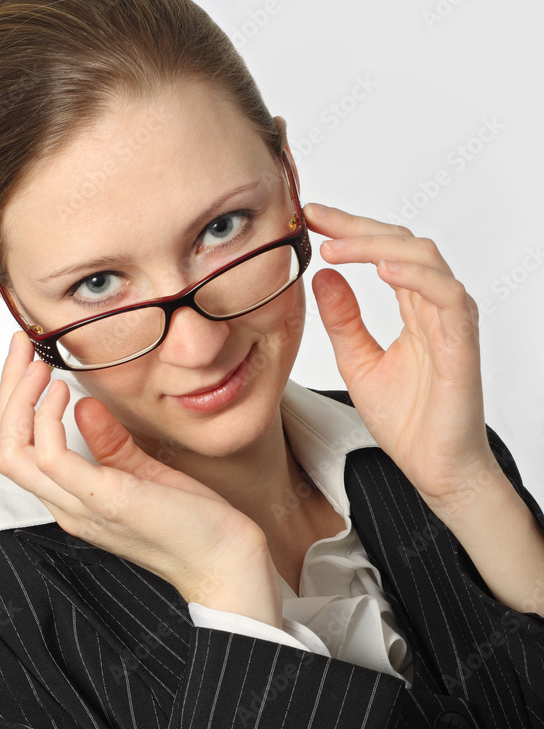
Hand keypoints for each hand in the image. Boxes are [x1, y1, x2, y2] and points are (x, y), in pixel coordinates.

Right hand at [0, 333, 282, 623]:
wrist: (224, 560)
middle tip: (21, 348)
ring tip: (39, 366)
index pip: (18, 449)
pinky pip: (51, 457)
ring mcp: (82, 507)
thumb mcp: (143, 470)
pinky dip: (48, 419)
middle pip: (6, 447)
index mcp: (73, 500)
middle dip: (7, 390)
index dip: (14, 401)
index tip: (27, 360)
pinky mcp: (105, 500)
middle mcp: (67, 507)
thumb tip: (83, 404)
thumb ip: (110, 442)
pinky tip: (64, 392)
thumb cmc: (193, 523)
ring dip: (19, 400)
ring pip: (14, 452)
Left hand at [303, 204, 500, 510]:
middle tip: (316, 216)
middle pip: (401, 243)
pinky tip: (381, 270)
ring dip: (377, 245)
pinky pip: (445, 293)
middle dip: (356, 226)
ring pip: (424, 257)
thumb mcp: (357, 362)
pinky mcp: (461, 340)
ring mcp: (451, 320)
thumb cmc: (408, 421)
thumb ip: (343, 320)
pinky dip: (415, 275)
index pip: (382, 252)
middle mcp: (434, 306)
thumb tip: (322, 276)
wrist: (435, 468)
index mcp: (412, 309)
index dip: (348, 230)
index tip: (311, 217)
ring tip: (335, 246)